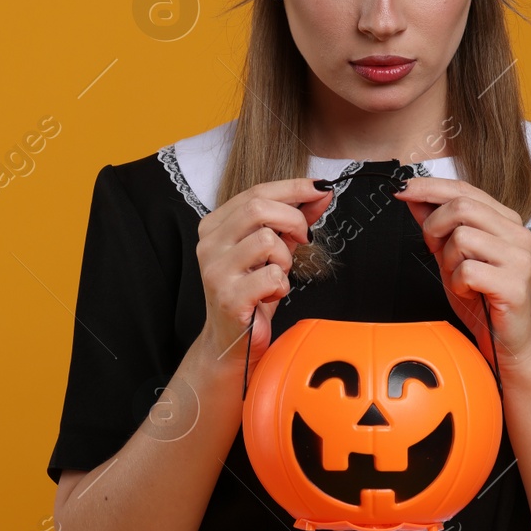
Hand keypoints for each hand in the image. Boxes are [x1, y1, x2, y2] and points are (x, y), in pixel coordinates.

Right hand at [195, 178, 333, 369]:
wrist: (231, 342)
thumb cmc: (252, 294)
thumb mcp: (273, 251)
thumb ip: (292, 220)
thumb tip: (319, 193)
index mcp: (215, 226)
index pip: (256, 192)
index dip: (293, 187)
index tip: (320, 188)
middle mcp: (209, 244)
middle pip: (258, 208)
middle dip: (293, 219)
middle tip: (305, 238)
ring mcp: (216, 270)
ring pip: (266, 241)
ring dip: (285, 258)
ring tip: (278, 274)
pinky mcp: (229, 296)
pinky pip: (271, 276)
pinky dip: (282, 285)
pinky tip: (272, 294)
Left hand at [394, 176, 530, 377]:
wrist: (507, 342)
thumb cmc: (482, 299)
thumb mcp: (451, 257)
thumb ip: (436, 226)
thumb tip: (414, 198)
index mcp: (505, 220)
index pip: (464, 189)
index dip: (429, 187)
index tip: (402, 189)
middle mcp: (516, 233)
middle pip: (462, 206)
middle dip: (435, 227)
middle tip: (435, 249)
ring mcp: (518, 258)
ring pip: (462, 237)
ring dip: (448, 261)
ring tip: (459, 278)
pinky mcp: (514, 284)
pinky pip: (468, 270)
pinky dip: (457, 284)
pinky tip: (468, 293)